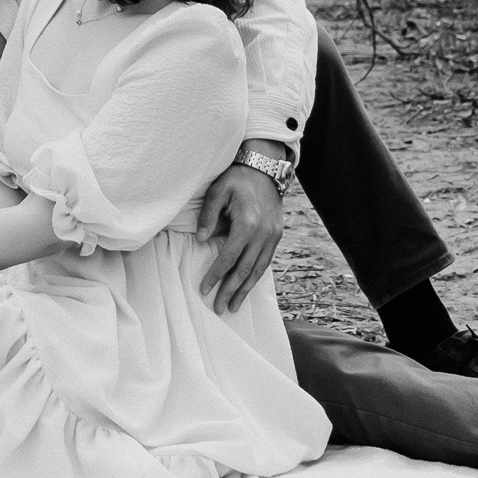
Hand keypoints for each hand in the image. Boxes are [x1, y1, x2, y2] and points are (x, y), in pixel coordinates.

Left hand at [198, 160, 283, 314]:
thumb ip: (208, 216)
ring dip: (245, 290)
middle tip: (219, 308)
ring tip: (234, 306)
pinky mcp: (277, 236)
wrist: (265, 169)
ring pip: (258, 270)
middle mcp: (262, 234)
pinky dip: (256, 277)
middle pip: (245, 270)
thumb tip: (201, 240)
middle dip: (231, 290)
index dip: (216, 274)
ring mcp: (272, 236)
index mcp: (247, 224)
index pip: (229, 257)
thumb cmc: (237, 178)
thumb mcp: (218, 191)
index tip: (204, 288)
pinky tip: (247, 287)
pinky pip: (266, 262)